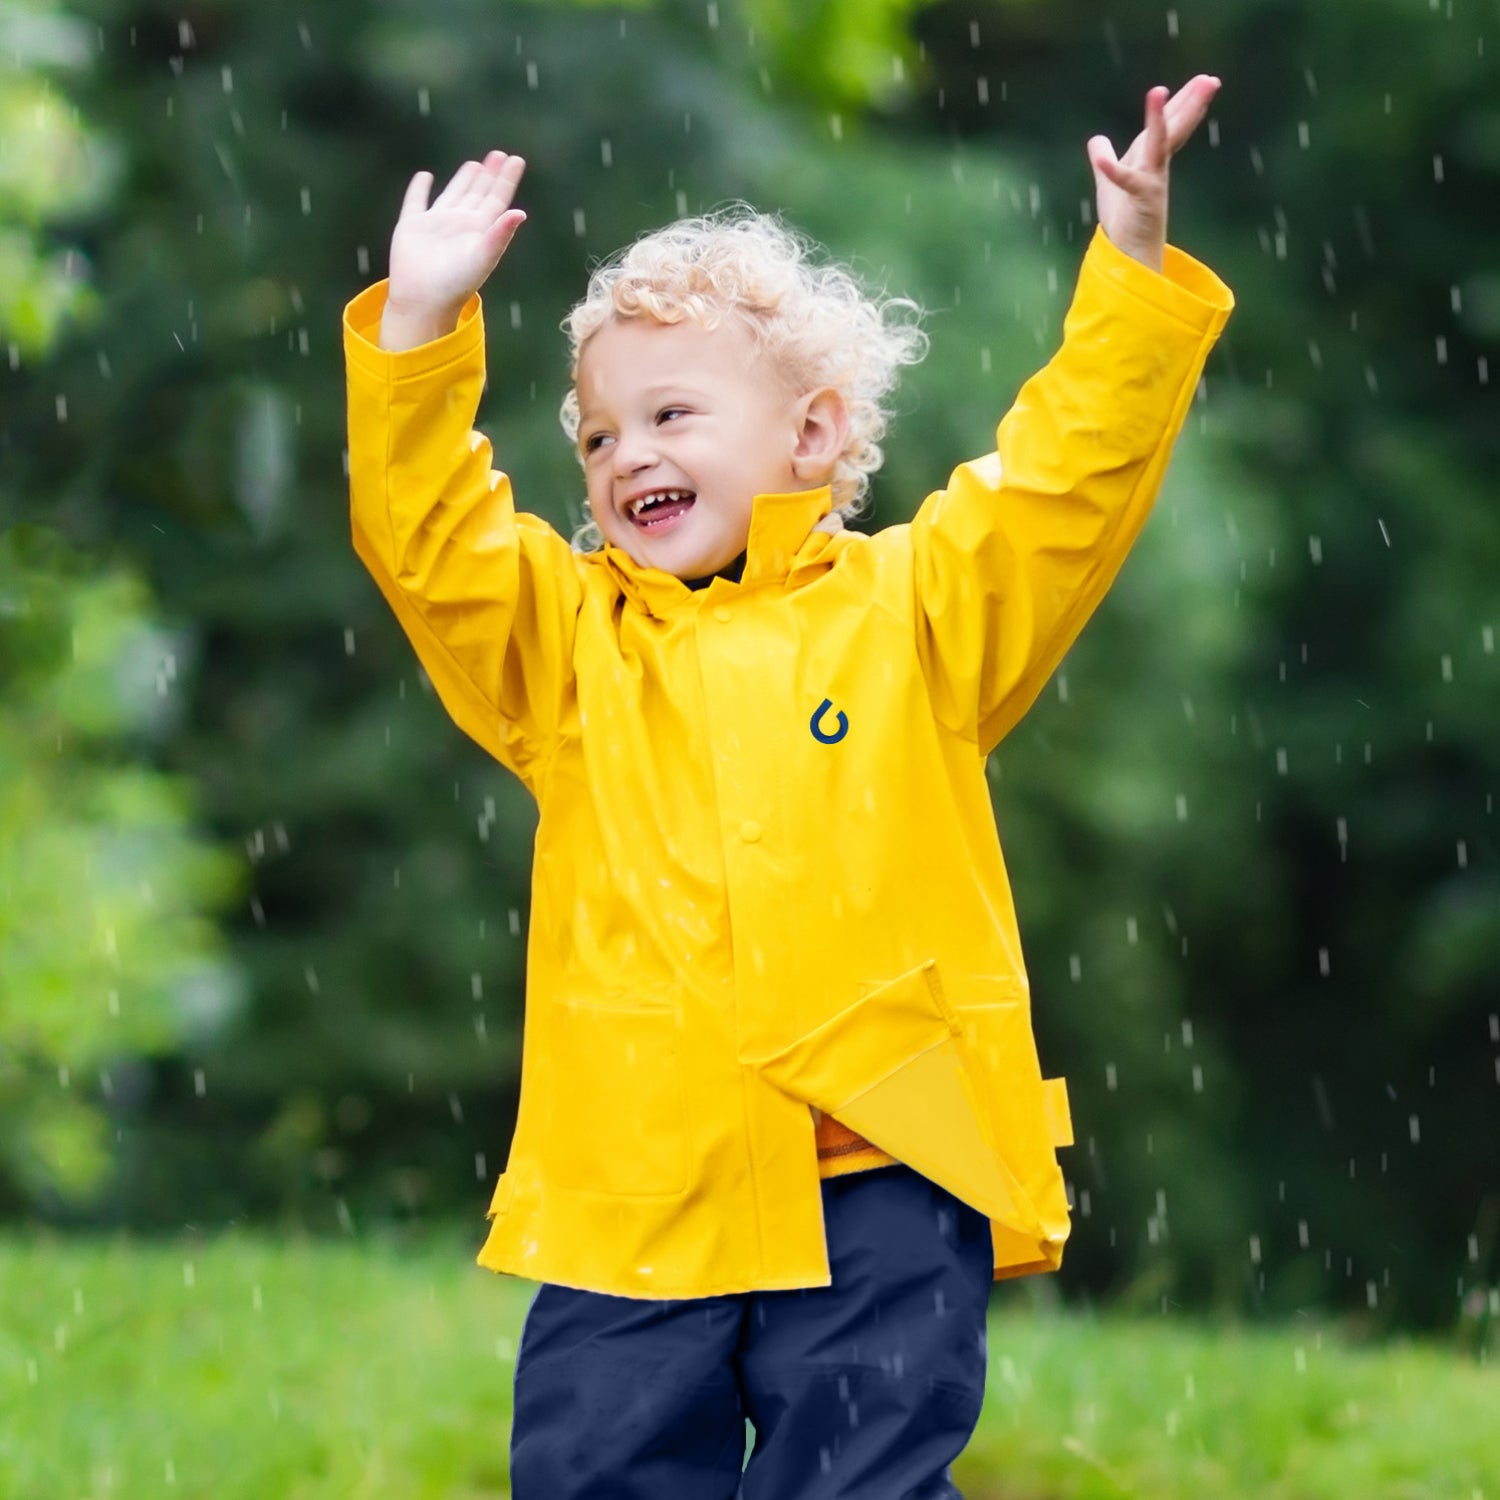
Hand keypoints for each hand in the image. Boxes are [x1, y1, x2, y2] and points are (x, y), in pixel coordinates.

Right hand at [385, 151, 526, 324]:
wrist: (424, 299)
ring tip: (476, 165)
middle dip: (489, 175)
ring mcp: (436, 224)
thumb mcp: (482, 257)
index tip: (516, 160)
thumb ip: (500, 235)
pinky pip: (416, 201)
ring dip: (464, 180)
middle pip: (478, 193)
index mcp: (479, 230)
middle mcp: (460, 224)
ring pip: (453, 194)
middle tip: (499, 155)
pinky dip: (419, 188)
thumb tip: (521, 212)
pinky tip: (425, 176)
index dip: (506, 180)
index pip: (497, 199)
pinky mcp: (412, 226)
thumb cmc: (456, 283)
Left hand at [1087, 76, 1219, 272]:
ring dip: (1158, 119)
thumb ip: (1105, 159)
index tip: (1204, 81)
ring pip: (1158, 145)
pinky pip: (1125, 181)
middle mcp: (1156, 168)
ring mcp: (1151, 182)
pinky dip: (1112, 170)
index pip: (1169, 126)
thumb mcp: (1109, 183)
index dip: (1183, 103)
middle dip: (1191, 103)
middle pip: (1174, 129)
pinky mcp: (1140, 199)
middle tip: (1212, 80)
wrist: (1128, 253)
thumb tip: (1096, 139)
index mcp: (1151, 160)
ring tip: (1158, 92)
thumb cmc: (1125, 219)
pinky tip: (1100, 156)